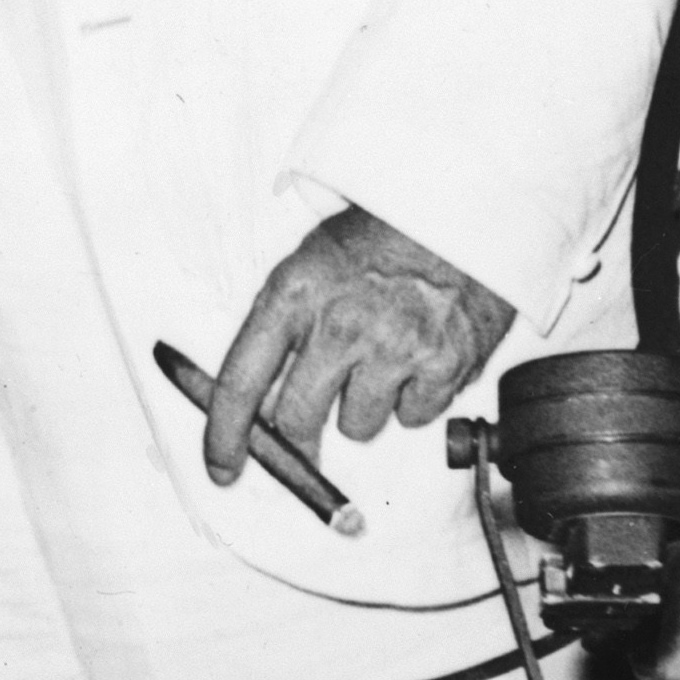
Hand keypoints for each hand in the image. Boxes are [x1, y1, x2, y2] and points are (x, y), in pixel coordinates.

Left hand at [206, 206, 514, 487]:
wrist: (458, 208)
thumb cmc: (376, 237)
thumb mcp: (308, 267)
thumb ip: (282, 334)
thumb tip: (262, 409)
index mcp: (292, 295)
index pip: (240, 382)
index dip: (224, 435)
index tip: (222, 470)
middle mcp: (339, 325)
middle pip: (296, 419)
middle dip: (298, 434)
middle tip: (310, 429)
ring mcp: (394, 347)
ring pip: (357, 426)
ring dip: (363, 408)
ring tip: (380, 357)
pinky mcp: (445, 364)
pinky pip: (413, 418)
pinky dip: (413, 399)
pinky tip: (418, 357)